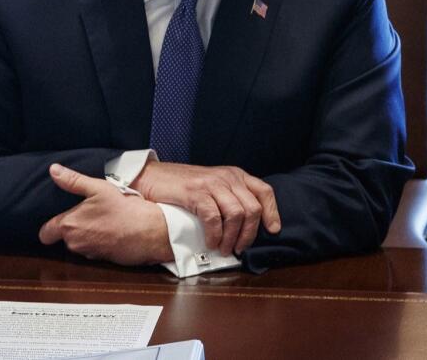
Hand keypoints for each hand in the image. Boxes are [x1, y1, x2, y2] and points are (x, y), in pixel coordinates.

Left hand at [38, 163, 172, 264]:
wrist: (150, 231)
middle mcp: (75, 243)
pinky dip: (102, 243)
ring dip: (88, 236)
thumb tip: (53, 170)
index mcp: (69, 225)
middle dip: (74, 229)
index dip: (50, 227)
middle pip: (65, 238)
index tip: (61, 219)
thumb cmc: (124, 209)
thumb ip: (73, 181)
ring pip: (81, 245)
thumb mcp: (99, 188)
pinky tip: (115, 232)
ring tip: (105, 222)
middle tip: (90, 215)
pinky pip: (96, 251)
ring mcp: (89, 254)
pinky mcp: (104, 261)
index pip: (45, 234)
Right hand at [130, 161, 280, 255]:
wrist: (153, 176)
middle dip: (249, 233)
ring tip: (223, 249)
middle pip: (252, 208)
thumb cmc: (183, 186)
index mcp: (236, 175)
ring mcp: (212, 184)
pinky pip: (214, 217)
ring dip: (232, 237)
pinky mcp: (195, 192)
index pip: (264, 192)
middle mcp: (228, 177)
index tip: (273, 231)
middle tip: (239, 248)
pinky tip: (210, 243)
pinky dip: (214, 234)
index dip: (272, 212)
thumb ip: (230, 198)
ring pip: (236, 215)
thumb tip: (246, 226)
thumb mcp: (214, 187)